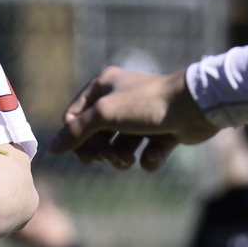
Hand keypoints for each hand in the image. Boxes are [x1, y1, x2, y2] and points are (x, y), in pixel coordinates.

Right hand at [48, 67, 217, 169]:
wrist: (196, 107)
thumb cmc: (147, 104)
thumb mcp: (104, 115)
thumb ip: (76, 132)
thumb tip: (52, 148)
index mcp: (103, 86)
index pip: (75, 117)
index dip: (77, 139)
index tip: (86, 158)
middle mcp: (119, 98)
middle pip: (96, 134)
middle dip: (102, 151)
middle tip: (112, 159)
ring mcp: (140, 116)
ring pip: (119, 146)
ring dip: (122, 158)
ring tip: (130, 160)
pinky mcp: (160, 131)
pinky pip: (144, 152)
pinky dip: (149, 157)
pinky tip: (157, 153)